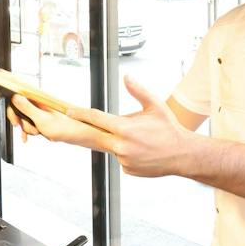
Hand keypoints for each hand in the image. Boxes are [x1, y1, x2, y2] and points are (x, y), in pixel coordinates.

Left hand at [9, 76, 196, 178]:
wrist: (183, 155)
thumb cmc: (169, 129)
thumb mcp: (156, 105)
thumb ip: (139, 91)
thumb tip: (127, 76)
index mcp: (126, 128)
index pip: (98, 119)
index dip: (81, 114)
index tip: (68, 110)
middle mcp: (121, 145)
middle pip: (92, 136)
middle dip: (77, 130)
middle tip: (61, 125)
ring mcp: (123, 160)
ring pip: (109, 147)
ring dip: (112, 141)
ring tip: (132, 138)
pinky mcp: (127, 169)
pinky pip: (118, 158)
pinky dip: (124, 152)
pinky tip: (141, 150)